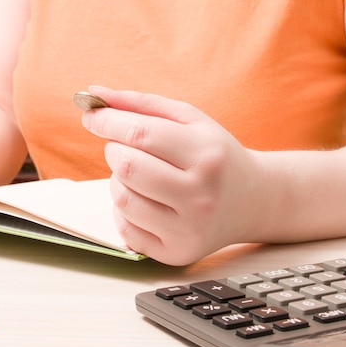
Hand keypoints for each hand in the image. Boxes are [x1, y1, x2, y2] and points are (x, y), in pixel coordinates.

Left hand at [82, 86, 262, 264]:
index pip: (139, 134)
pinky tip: (145, 200)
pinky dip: (124, 210)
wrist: (253, 201)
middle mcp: (200, 195)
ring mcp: (188, 229)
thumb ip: (141, 104)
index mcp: (206, 155)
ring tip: (140, 175)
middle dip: (114, 150)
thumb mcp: (189, 120)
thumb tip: (94, 94)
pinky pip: (125, 229)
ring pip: (121, 198)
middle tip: (125, 147)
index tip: (92, 116)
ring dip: (118, 180)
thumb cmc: (213, 154)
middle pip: (126, 167)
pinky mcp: (176, 252)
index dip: (107, 122)